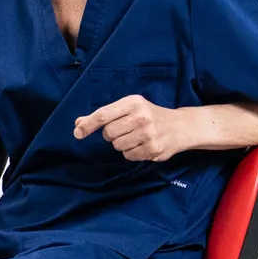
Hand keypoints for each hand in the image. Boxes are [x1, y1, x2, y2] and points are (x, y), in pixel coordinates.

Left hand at [73, 95, 195, 161]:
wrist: (180, 126)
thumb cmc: (149, 115)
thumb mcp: (128, 109)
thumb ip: (103, 116)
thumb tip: (78, 124)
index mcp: (133, 103)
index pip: (103, 115)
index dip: (88, 125)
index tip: (77, 133)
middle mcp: (141, 117)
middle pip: (108, 133)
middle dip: (112, 134)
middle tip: (125, 129)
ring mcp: (148, 134)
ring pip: (117, 146)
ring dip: (122, 144)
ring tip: (136, 137)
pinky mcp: (153, 149)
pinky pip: (128, 155)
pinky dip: (131, 152)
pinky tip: (142, 144)